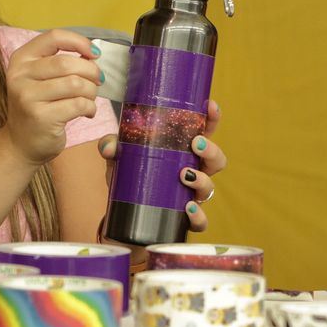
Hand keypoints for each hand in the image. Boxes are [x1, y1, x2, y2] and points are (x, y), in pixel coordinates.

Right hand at [3, 29, 102, 164]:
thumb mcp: (41, 79)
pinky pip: (78, 104)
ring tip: (89, 99)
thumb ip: (62, 62)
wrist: (21, 143)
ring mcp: (28, 97)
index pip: (54, 37)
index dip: (79, 42)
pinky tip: (87, 112)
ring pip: (75, 84)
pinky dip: (90, 107)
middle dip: (90, 72)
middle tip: (98, 81)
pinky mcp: (41, 117)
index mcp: (21, 59)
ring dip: (91, 91)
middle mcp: (20, 75)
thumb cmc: (38, 107)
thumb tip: (93, 54)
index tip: (94, 54)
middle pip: (67, 63)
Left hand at [97, 99, 225, 231]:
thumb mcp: (119, 159)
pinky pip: (200, 221)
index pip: (204, 132)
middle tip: (195, 143)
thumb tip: (109, 146)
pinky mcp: (185, 220)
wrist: (123, 216)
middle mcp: (193, 172)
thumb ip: (112, 147)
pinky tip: (187, 208)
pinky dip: (197, 215)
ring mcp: (191, 196)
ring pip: (209, 188)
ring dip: (202, 179)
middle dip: (211, 150)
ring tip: (184, 174)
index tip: (210, 105)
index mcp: (183, 151)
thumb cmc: (129, 177)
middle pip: (216, 160)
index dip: (212, 118)